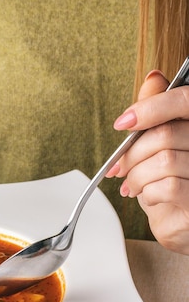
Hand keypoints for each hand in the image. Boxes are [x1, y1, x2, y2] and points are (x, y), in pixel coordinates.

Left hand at [108, 69, 188, 253]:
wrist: (182, 224)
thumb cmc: (175, 182)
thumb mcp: (161, 144)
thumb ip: (159, 112)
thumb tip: (153, 78)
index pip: (184, 100)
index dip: (151, 107)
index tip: (122, 123)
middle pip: (165, 134)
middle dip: (132, 153)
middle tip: (119, 167)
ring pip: (163, 161)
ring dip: (137, 176)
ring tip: (133, 185)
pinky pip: (168, 187)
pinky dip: (147, 193)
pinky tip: (148, 197)